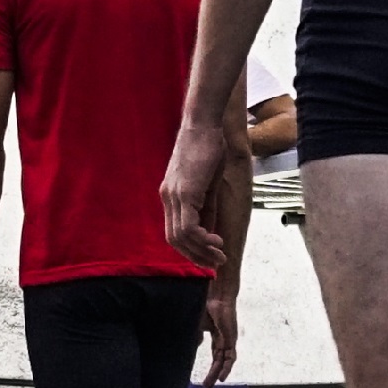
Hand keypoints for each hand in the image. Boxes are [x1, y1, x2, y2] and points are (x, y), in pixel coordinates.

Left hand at [160, 118, 234, 267]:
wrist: (204, 124)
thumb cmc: (208, 147)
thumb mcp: (208, 183)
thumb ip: (206, 207)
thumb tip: (210, 230)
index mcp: (171, 195)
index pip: (174, 231)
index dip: (190, 249)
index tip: (208, 257)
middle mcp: (168, 197)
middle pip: (174, 239)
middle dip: (195, 256)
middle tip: (216, 264)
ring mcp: (174, 195)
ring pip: (181, 237)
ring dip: (201, 251)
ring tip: (220, 256)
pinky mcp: (184, 193)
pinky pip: (189, 227)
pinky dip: (202, 239)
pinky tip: (217, 242)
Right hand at [203, 289, 242, 386]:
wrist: (216, 297)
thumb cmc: (206, 306)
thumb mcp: (197, 325)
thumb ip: (196, 336)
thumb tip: (195, 345)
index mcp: (216, 336)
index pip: (215, 356)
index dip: (211, 367)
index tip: (204, 376)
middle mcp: (224, 340)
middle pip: (219, 361)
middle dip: (213, 374)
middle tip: (206, 386)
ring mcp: (228, 340)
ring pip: (224, 362)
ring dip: (218, 374)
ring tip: (211, 385)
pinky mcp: (231, 340)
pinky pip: (230, 358)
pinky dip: (226, 368)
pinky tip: (222, 378)